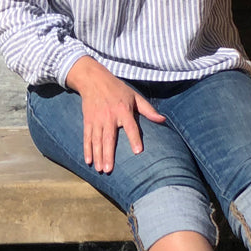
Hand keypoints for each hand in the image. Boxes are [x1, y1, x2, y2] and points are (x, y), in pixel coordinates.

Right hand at [65, 56, 164, 173]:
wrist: (93, 80)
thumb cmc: (118, 89)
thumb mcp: (135, 96)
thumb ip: (148, 110)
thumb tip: (163, 120)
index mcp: (124, 110)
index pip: (131, 127)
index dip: (134, 139)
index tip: (138, 151)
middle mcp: (109, 116)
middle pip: (109, 138)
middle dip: (108, 154)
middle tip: (109, 170)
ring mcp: (97, 120)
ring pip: (96, 141)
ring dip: (98, 156)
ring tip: (100, 170)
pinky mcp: (88, 121)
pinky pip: (87, 137)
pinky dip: (87, 149)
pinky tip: (88, 161)